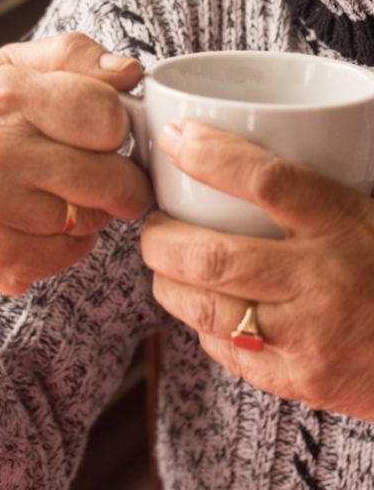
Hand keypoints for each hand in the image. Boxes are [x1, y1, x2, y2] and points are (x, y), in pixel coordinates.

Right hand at [0, 33, 151, 350]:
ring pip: (96, 220)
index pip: (107, 113)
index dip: (115, 126)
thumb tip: (128, 70)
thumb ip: (69, 56)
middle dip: (120, 181)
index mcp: (3, 93)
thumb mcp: (2, 72)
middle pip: (112, 176)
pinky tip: (33, 226)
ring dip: (89, 214)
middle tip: (103, 177)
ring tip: (51, 197)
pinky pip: (72, 254)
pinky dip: (65, 245)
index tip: (103, 133)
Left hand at [140, 120, 373, 419]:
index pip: (267, 179)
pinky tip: (203, 307)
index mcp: (346, 222)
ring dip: (168, 282)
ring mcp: (310, 339)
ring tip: (164, 262)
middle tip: (152, 221)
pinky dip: (203, 326)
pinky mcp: (303, 382)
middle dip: (161, 236)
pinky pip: (229, 351)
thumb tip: (253, 121)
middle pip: (213, 255)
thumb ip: (316, 177)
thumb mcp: (368, 203)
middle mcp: (324, 281)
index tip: (175, 137)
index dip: (210, 154)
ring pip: (207, 308)